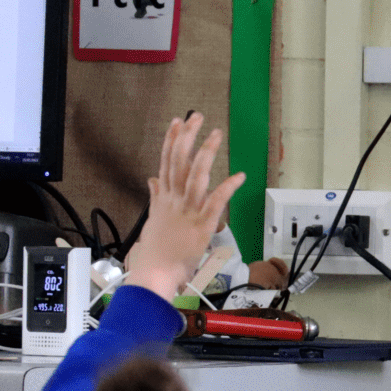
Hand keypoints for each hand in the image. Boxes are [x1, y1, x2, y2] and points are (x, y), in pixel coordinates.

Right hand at [124, 114, 245, 302]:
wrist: (153, 273)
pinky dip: (227, 188)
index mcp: (163, 199)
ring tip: (215, 135)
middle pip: (179, 162)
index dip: (172, 141)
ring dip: (205, 154)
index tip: (177, 122)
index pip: (166, 163)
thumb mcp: (153, 219)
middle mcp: (173, 201)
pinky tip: (239, 176)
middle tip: (197, 117)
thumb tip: (152, 181)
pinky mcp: (201, 225)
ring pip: (195, 176)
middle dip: (188, 138)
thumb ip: (155, 197)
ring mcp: (187, 212)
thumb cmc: (154, 250)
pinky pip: (216, 202)